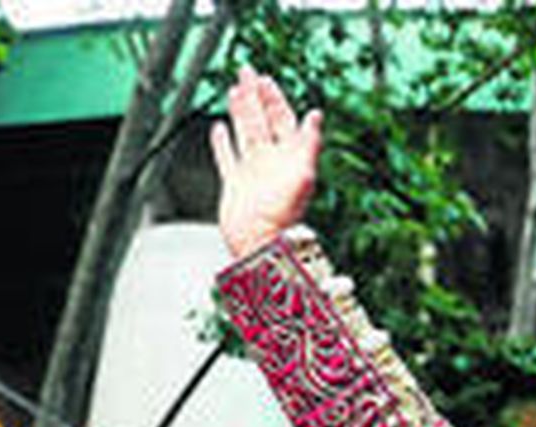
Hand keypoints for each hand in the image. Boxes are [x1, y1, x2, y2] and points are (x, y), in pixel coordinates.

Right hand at [210, 67, 322, 258]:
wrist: (259, 244)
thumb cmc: (284, 216)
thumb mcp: (303, 175)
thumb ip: (309, 144)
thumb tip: (316, 115)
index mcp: (288, 158)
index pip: (283, 119)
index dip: (275, 99)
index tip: (267, 79)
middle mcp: (270, 162)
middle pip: (261, 120)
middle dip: (255, 96)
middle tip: (247, 72)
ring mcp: (252, 173)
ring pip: (244, 133)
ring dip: (240, 112)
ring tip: (235, 91)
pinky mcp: (235, 185)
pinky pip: (226, 158)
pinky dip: (222, 143)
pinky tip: (219, 129)